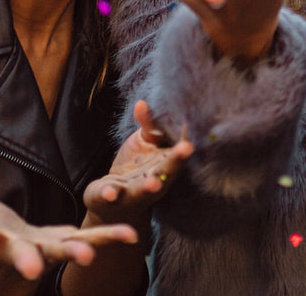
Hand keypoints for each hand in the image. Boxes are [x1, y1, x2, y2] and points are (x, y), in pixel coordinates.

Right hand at [0, 155, 134, 281]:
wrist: (3, 251)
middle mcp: (14, 249)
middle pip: (19, 255)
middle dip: (26, 260)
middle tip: (33, 267)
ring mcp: (42, 249)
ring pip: (60, 252)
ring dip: (75, 252)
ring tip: (90, 255)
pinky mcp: (66, 242)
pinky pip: (91, 239)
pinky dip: (108, 237)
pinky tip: (130, 234)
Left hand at [83, 100, 193, 226]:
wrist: (112, 202)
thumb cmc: (135, 167)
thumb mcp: (144, 143)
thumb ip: (147, 125)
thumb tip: (141, 103)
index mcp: (167, 164)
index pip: (182, 150)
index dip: (189, 140)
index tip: (195, 125)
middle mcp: (156, 180)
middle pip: (169, 170)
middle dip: (178, 160)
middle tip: (188, 148)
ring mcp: (134, 192)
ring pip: (145, 190)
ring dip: (151, 186)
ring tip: (154, 182)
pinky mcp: (111, 198)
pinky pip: (111, 197)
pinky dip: (111, 194)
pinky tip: (110, 191)